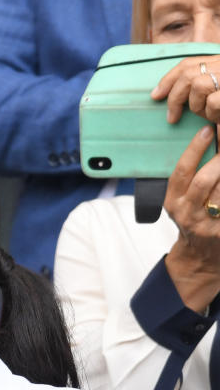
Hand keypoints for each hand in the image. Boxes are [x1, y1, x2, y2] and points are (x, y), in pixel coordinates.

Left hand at [152, 55, 219, 124]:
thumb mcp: (216, 87)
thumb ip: (202, 82)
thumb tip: (169, 93)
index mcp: (218, 61)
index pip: (187, 64)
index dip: (168, 79)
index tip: (155, 95)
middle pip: (188, 75)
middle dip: (174, 98)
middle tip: (171, 118)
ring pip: (198, 86)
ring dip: (198, 107)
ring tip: (210, 116)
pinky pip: (212, 103)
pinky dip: (212, 114)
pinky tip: (219, 118)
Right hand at [162, 125, 219, 310]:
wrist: (200, 259)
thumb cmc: (194, 221)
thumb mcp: (182, 201)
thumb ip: (190, 177)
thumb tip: (210, 138)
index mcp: (173, 202)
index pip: (182, 172)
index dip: (194, 149)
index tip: (206, 130)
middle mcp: (187, 214)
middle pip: (202, 181)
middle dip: (218, 159)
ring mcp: (206, 225)